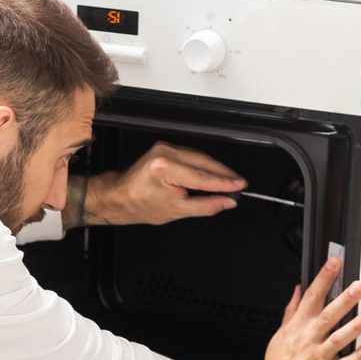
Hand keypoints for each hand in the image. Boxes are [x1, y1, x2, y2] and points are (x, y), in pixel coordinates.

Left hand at [82, 142, 245, 226]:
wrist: (119, 197)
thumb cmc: (140, 206)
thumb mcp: (177, 211)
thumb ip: (206, 206)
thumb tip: (227, 201)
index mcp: (166, 168)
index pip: (203, 176)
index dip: (225, 182)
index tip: (240, 186)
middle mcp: (166, 153)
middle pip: (204, 162)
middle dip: (224, 174)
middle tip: (239, 184)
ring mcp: (165, 148)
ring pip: (200, 157)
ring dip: (215, 169)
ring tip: (229, 182)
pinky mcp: (165, 148)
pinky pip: (191, 155)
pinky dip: (204, 165)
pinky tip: (213, 175)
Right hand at [244, 258, 360, 359]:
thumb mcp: (280, 334)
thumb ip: (291, 311)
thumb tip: (297, 290)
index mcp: (298, 327)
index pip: (311, 297)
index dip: (324, 278)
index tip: (335, 263)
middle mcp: (308, 339)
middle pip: (328, 315)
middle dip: (344, 300)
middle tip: (359, 287)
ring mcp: (318, 357)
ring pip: (340, 338)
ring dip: (357, 325)